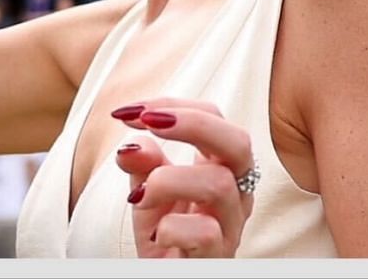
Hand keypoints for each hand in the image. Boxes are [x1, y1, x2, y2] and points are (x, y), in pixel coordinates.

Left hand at [111, 98, 254, 257]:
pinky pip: (206, 233)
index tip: (128, 112)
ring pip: (219, 184)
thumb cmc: (164, 232)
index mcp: (220, 166)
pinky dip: (171, 227)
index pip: (213, 117)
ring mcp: (231, 226)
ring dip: (167, 180)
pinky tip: (157, 234)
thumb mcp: (146, 191)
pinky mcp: (219, 256)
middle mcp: (235, 193)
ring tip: (139, 196)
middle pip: (238, 142)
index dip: (172, 105)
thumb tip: (131, 144)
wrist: (167, 276)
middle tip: (148, 121)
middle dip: (192, 122)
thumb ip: (142, 165)